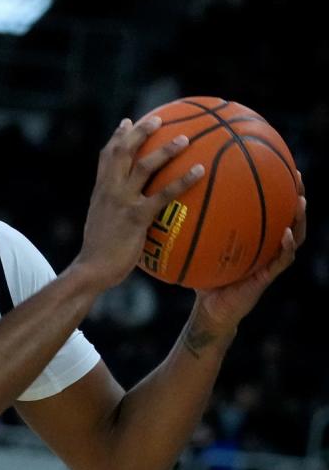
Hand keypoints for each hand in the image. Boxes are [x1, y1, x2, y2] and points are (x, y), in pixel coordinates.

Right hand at [75, 116, 205, 289]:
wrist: (91, 268)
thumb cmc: (98, 254)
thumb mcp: (100, 224)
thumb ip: (111, 212)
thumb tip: (124, 212)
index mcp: (100, 191)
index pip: (106, 157)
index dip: (116, 137)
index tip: (127, 122)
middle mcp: (109, 190)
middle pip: (123, 152)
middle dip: (139, 133)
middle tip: (157, 118)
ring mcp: (122, 202)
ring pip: (143, 167)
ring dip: (165, 149)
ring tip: (184, 138)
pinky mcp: (136, 217)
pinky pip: (163, 194)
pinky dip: (182, 180)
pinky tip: (200, 171)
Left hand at [191, 171, 306, 334]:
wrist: (210, 309)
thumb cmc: (203, 275)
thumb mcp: (197, 246)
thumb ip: (191, 226)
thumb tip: (169, 196)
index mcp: (252, 234)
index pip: (267, 206)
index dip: (273, 186)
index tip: (275, 161)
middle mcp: (265, 244)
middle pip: (286, 214)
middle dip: (295, 193)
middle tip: (297, 174)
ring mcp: (269, 261)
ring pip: (294, 234)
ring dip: (299, 218)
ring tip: (300, 200)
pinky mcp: (266, 277)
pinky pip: (281, 260)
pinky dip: (286, 247)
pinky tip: (286, 234)